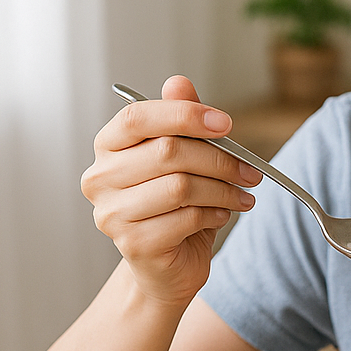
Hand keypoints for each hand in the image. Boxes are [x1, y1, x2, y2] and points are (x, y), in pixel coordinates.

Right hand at [81, 75, 260, 304]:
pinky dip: (214, 214)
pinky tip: (222, 215)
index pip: (137, 117)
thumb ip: (180, 121)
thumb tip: (179, 82)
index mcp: (108, 147)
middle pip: (167, 152)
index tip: (226, 124)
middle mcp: (100, 178)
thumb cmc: (174, 207)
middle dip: (219, 159)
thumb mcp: (183, 159)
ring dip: (223, 190)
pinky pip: (186, 218)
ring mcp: (111, 214)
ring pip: (181, 187)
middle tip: (250, 170)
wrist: (165, 268)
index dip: (184, 115)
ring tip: (243, 195)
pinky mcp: (133, 244)